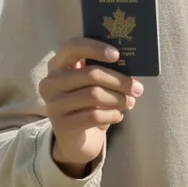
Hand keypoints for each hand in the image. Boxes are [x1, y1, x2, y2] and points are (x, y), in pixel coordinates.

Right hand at [37, 37, 143, 177]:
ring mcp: (53, 105)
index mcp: (57, 65)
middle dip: (119, 81)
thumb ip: (102, 71)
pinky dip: (113, 115)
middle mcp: (50, 83)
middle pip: (91, 74)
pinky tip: (118, 115)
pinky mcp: (61, 126)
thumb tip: (130, 66)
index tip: (117, 55)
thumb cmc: (88, 105)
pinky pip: (95, 116)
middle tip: (137, 88)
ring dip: (119, 99)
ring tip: (129, 102)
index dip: (95, 48)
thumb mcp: (92, 85)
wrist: (77, 140)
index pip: (73, 47)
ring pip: (95, 95)